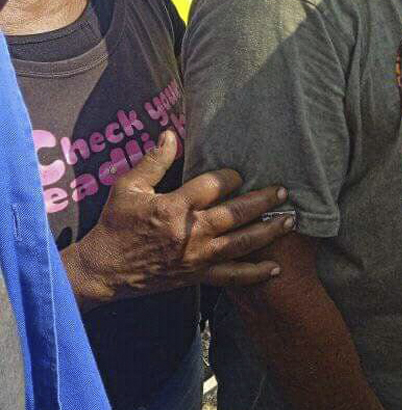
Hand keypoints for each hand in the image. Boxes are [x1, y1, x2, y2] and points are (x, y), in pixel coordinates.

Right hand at [64, 129, 290, 306]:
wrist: (103, 270)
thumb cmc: (115, 225)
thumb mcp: (128, 188)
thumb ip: (154, 162)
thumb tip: (171, 134)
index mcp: (173, 207)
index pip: (212, 186)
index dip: (230, 177)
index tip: (238, 174)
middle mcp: (190, 232)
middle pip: (236, 214)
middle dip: (263, 201)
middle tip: (283, 192)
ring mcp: (196, 257)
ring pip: (241, 243)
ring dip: (269, 231)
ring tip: (290, 221)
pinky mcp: (197, 275)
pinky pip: (232, 276)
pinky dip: (255, 274)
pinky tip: (276, 268)